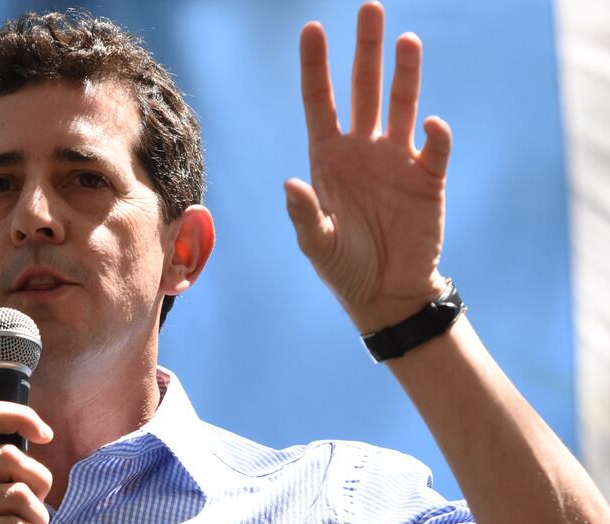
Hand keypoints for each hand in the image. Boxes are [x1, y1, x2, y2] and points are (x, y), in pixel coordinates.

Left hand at [285, 1, 452, 331]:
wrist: (386, 293)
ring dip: (404, 74)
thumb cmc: (345, 268)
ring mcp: (397, 160)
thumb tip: (289, 183)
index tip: (312, 29)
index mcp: (329, 159)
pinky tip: (429, 125)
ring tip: (406, 40)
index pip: (319, 102)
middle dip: (365, 50)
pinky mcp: (428, 178)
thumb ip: (304, 215)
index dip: (315, 66)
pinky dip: (434, 136)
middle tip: (369, 8)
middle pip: (363, 90)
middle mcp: (362, 150)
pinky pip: (434, 148)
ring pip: (401, 105)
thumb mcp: (316, 245)